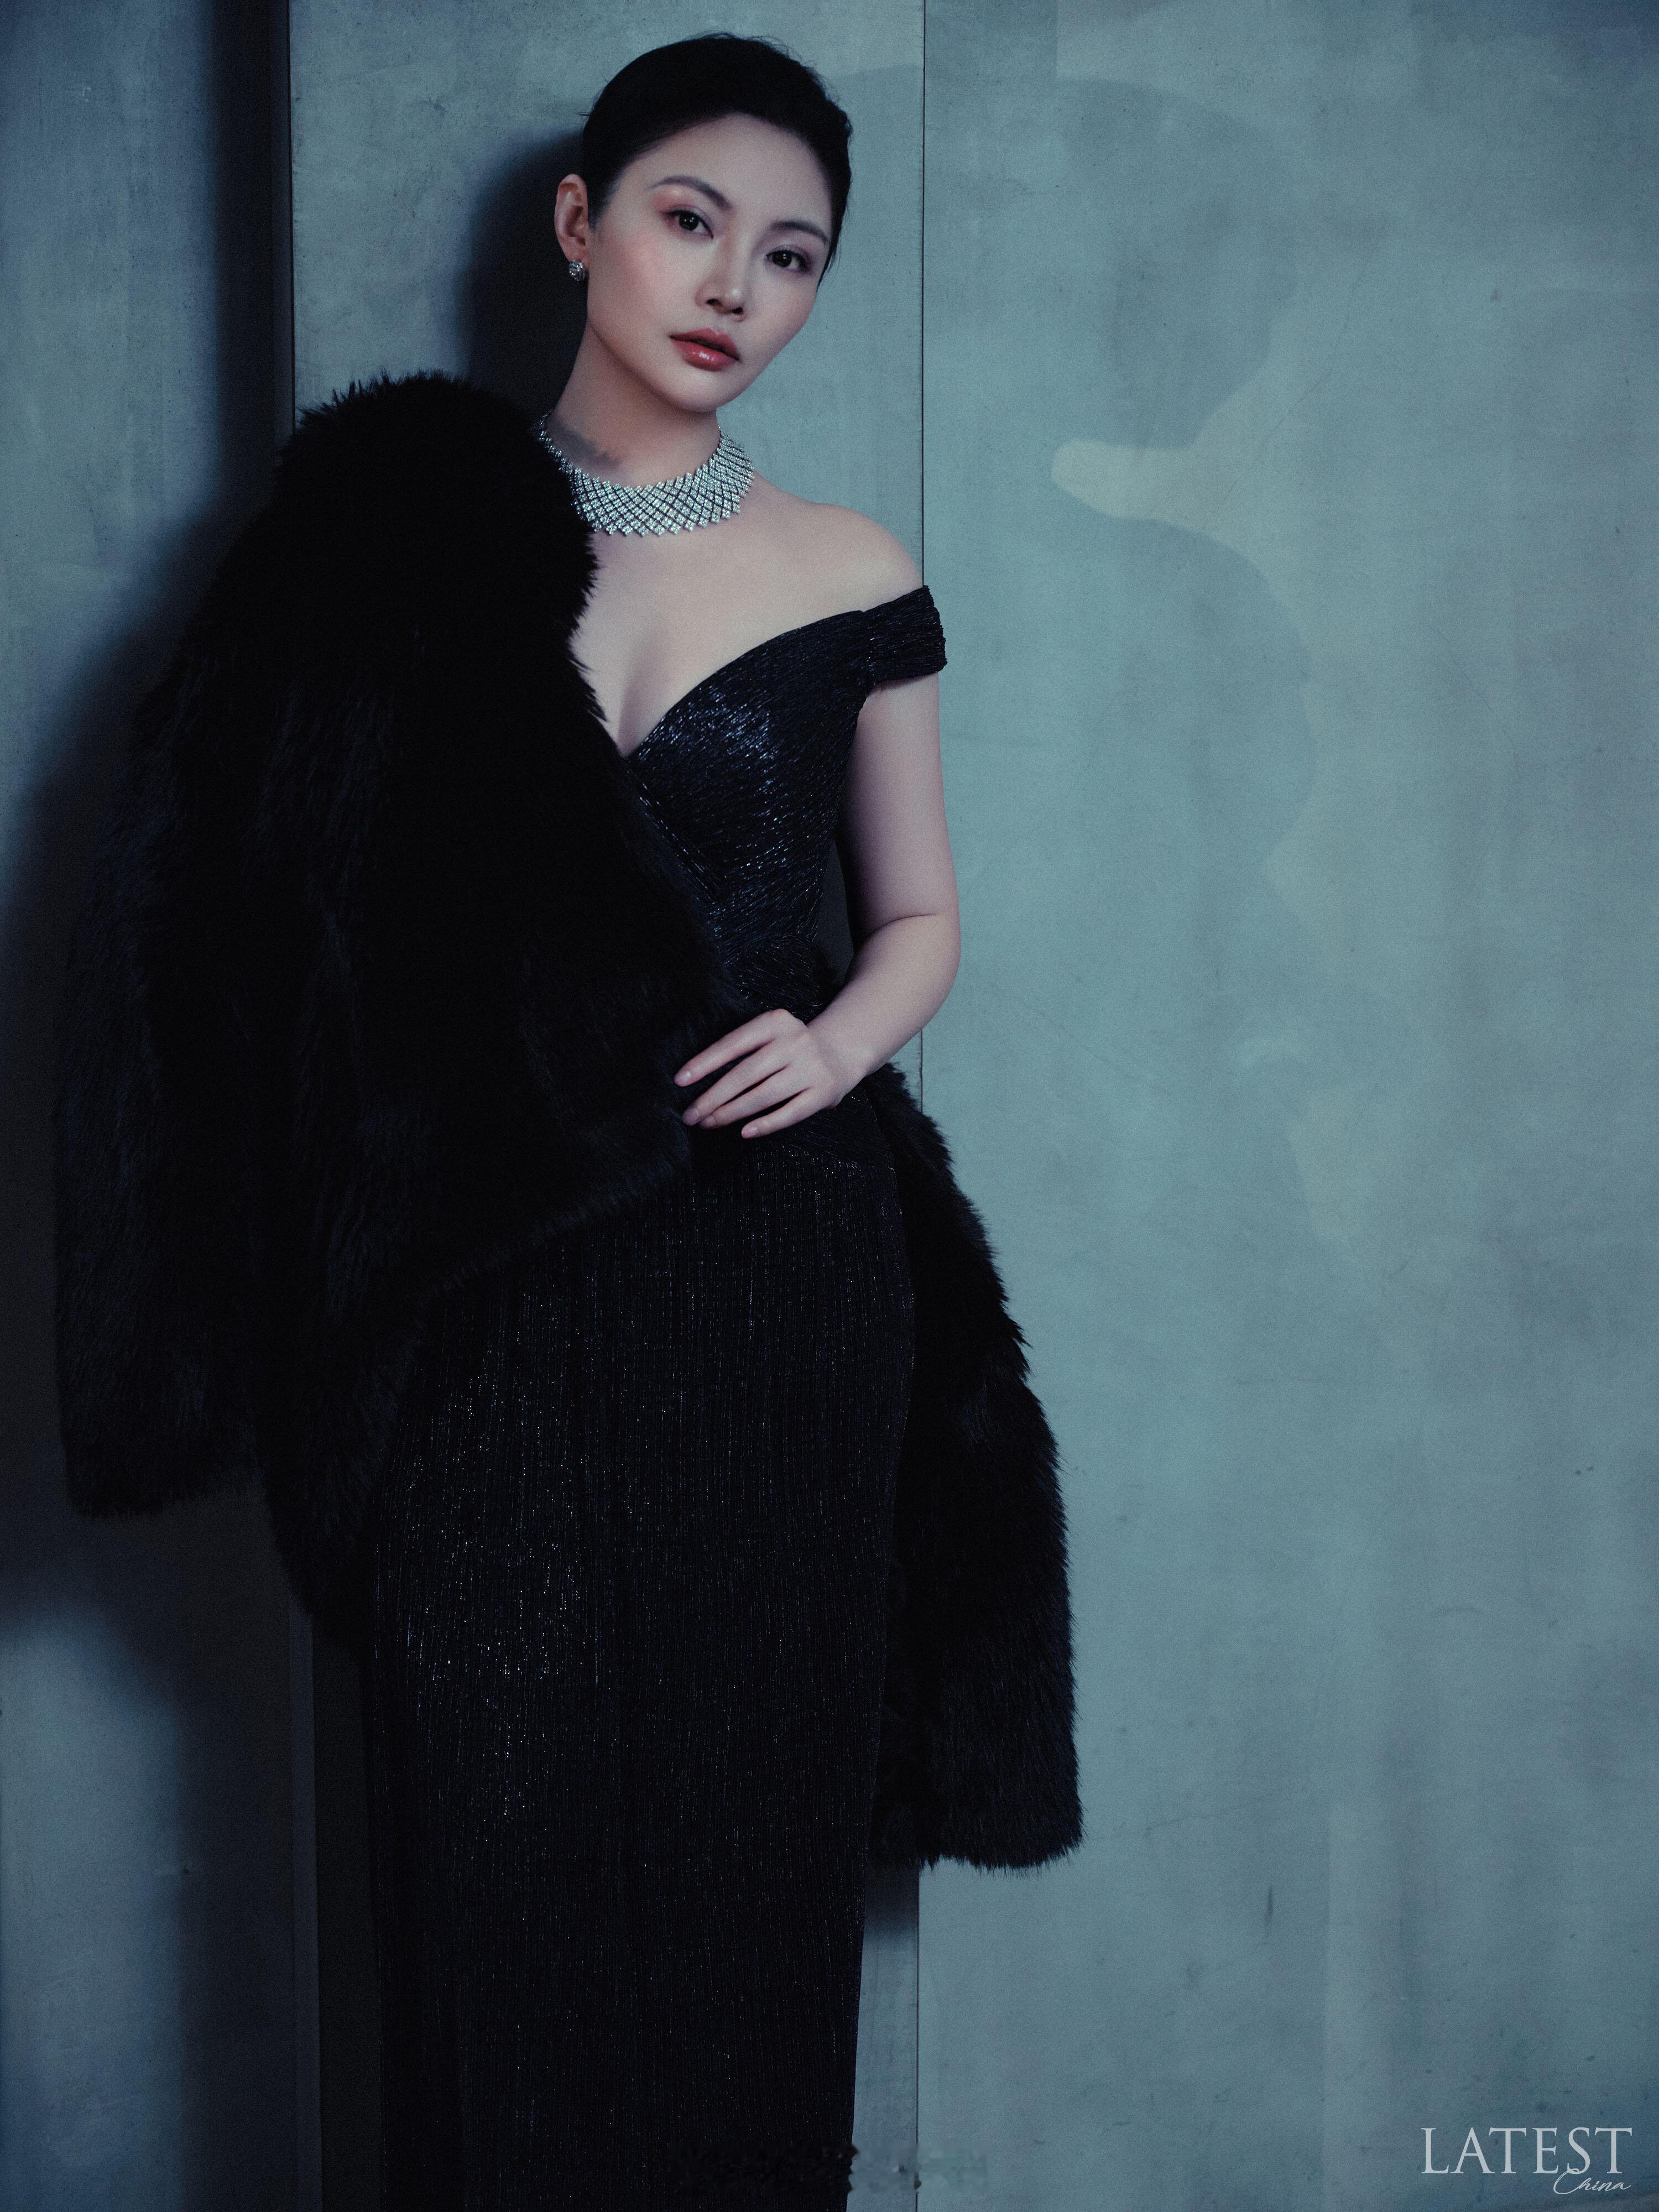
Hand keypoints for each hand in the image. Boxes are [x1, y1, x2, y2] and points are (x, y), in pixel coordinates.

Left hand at [675, 1009, 862, 1137]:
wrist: (841, 1053)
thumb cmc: (790, 1049)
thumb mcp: (769, 1035)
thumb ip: (741, 1050)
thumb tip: (696, 1081)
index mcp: (775, 1022)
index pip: (733, 1043)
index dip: (705, 1062)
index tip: (681, 1080)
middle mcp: (795, 1041)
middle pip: (746, 1073)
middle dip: (713, 1097)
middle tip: (690, 1115)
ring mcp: (811, 1067)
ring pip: (764, 1095)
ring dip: (731, 1113)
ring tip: (709, 1123)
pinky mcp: (823, 1092)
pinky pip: (789, 1113)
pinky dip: (765, 1124)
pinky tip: (744, 1132)